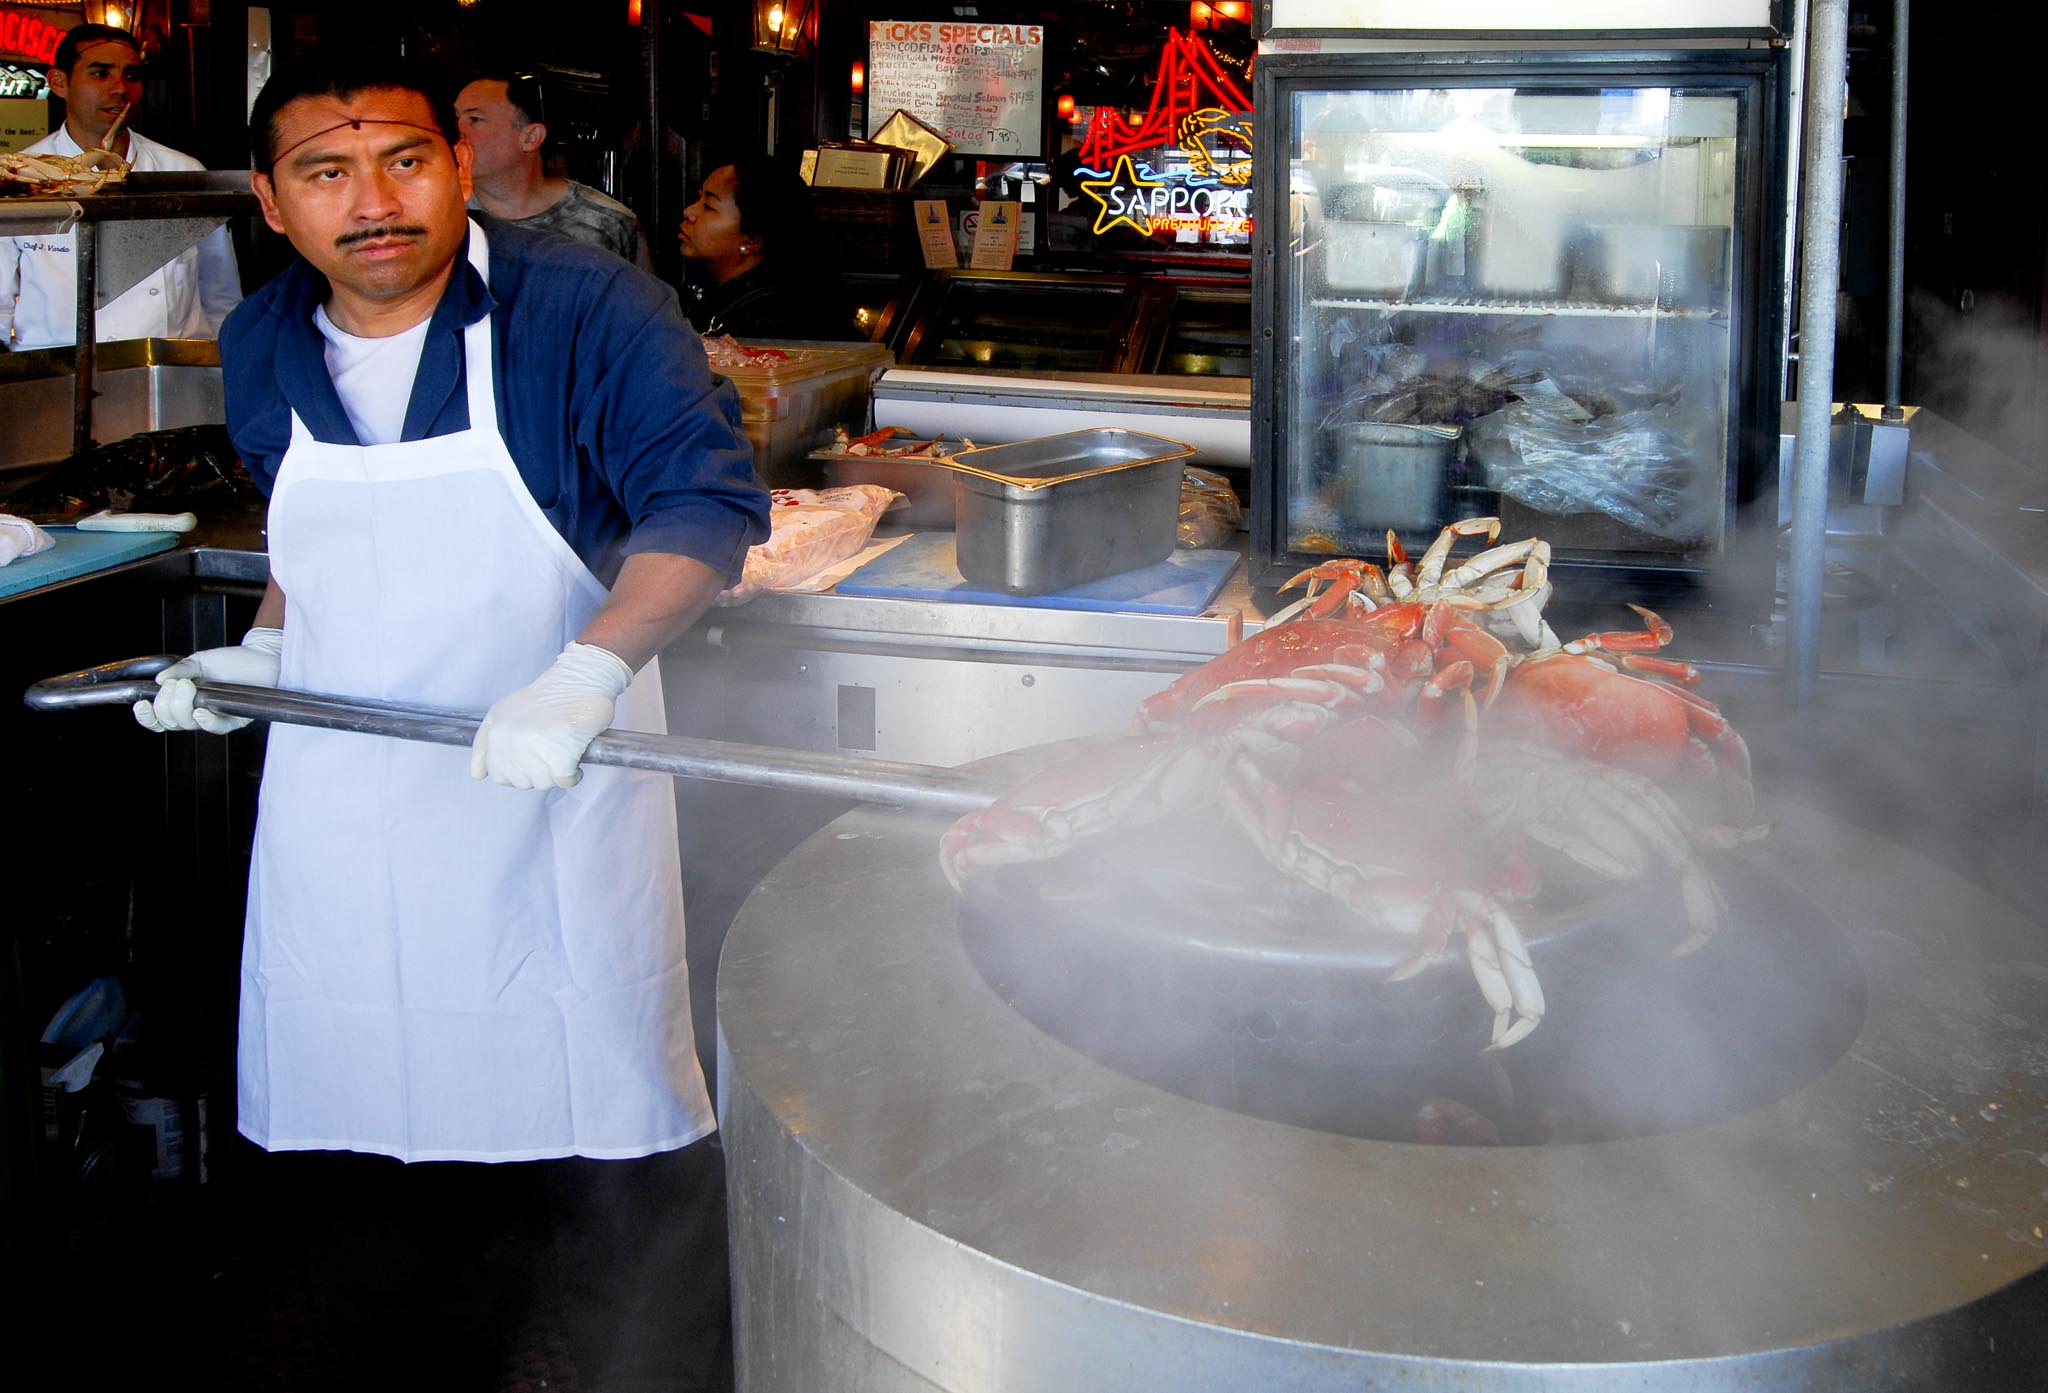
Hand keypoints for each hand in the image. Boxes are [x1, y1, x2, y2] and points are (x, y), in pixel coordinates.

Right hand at [133, 627, 284, 734]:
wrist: (263, 657)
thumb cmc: (233, 661)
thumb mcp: (199, 661)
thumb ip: (179, 670)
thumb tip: (158, 681)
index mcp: (185, 702)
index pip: (160, 719)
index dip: (147, 717)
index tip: (141, 704)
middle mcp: (198, 713)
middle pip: (170, 722)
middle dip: (165, 704)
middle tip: (178, 683)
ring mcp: (216, 717)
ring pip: (188, 724)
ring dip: (181, 706)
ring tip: (188, 685)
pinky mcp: (236, 719)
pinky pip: (217, 728)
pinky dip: (206, 721)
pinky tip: (201, 711)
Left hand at [470, 643, 633, 789]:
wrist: (581, 679)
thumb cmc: (547, 696)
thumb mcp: (503, 711)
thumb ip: (485, 742)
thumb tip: (478, 774)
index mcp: (495, 733)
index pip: (498, 774)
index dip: (517, 768)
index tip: (530, 754)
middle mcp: (510, 741)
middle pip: (521, 782)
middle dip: (537, 771)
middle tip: (549, 748)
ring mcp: (534, 748)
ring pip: (542, 783)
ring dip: (555, 771)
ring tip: (562, 747)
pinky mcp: (561, 755)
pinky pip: (564, 781)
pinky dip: (572, 773)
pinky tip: (574, 753)